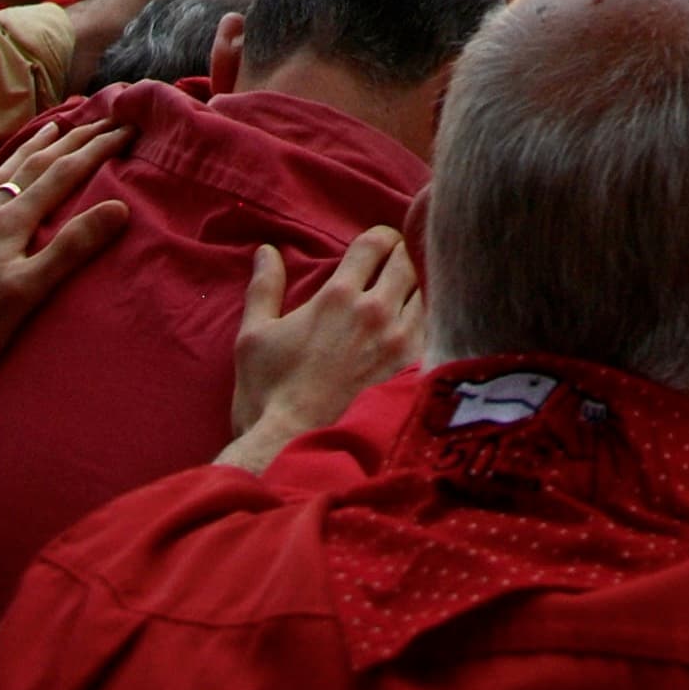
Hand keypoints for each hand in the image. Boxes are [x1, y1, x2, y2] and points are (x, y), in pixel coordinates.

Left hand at [0, 119, 129, 426]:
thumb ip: (71, 247)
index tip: (128, 128)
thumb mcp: (29, 293)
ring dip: (31, 148)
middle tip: (103, 119)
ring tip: (51, 130)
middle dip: (72, 140)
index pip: (62, 175)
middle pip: (34, 166)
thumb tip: (117, 206)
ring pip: (1, 175)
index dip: (97, 149)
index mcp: (8, 223)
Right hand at [224, 227, 421, 470]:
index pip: (376, 242)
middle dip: (402, 257)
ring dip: (418, 288)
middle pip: (407, 259)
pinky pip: (434, 328)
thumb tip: (267, 251)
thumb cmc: (267, 395)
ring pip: (426, 290)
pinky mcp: (412, 369)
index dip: (378, 240)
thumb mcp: (254, 337)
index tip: (375, 250)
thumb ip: (264, 288)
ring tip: (408, 297)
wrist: (292, 449)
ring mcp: (398, 341)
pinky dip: (429, 321)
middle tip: (394, 268)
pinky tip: (418, 329)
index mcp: (338, 296)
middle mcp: (374, 311)